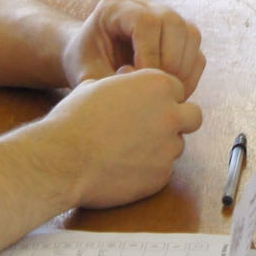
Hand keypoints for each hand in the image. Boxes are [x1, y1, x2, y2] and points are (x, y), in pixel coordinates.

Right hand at [40, 69, 202, 208]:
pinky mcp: (162, 176)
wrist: (62, 159)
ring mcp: (169, 147)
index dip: (161, 99)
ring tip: (128, 151)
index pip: (177, 90)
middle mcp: (170, 113)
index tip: (145, 108)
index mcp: (157, 85)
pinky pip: (164, 171)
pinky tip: (124, 169)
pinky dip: (150, 171)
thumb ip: (122, 84)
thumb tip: (125, 79)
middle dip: (177, 121)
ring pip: (177, 145)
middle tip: (153, 129)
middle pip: (192, 116)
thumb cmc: (74, 119)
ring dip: (161, 148)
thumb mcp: (96, 86)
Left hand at [63, 0, 205, 95]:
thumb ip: (111, 82)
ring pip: (190, 34)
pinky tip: (174, 92)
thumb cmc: (85, 65)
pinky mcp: (178, 34)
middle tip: (159, 90)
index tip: (143, 81)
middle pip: (173, 23)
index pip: (146, 22)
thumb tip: (141, 91)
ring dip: (184, 68)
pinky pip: (195, 50)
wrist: (89, 59)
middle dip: (170, 61)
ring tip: (168, 93)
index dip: (150, 53)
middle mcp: (144, 5)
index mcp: (115, 8)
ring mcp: (164, 16)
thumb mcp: (87, 74)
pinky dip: (190, 74)